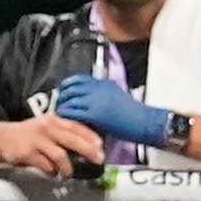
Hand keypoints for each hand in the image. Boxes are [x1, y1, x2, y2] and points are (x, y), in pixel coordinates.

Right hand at [0, 111, 105, 179]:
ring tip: (68, 173)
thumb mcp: (48, 127)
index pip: (77, 126)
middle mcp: (46, 127)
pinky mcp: (28, 153)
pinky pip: (47, 166)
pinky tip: (52, 172)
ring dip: (68, 168)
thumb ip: (65, 133)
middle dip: (88, 151)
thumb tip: (90, 145)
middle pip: (72, 140)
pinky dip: (52, 171)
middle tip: (98, 160)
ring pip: (60, 156)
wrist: (3, 138)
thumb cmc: (31, 135)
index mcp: (54, 119)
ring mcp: (37, 140)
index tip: (101, 146)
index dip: (90, 136)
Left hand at [47, 73, 185, 152]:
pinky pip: (74, 112)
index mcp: (104, 83)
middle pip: (71, 88)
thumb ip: (103, 94)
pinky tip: (63, 120)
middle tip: (58, 102)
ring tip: (58, 113)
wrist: (143, 122)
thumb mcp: (117, 96)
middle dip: (61, 95)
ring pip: (70, 100)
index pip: (79, 79)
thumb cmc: (134, 113)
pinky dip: (66, 115)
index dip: (68, 84)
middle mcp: (98, 89)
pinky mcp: (95, 114)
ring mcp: (96, 100)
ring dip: (62, 106)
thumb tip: (92, 98)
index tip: (63, 90)